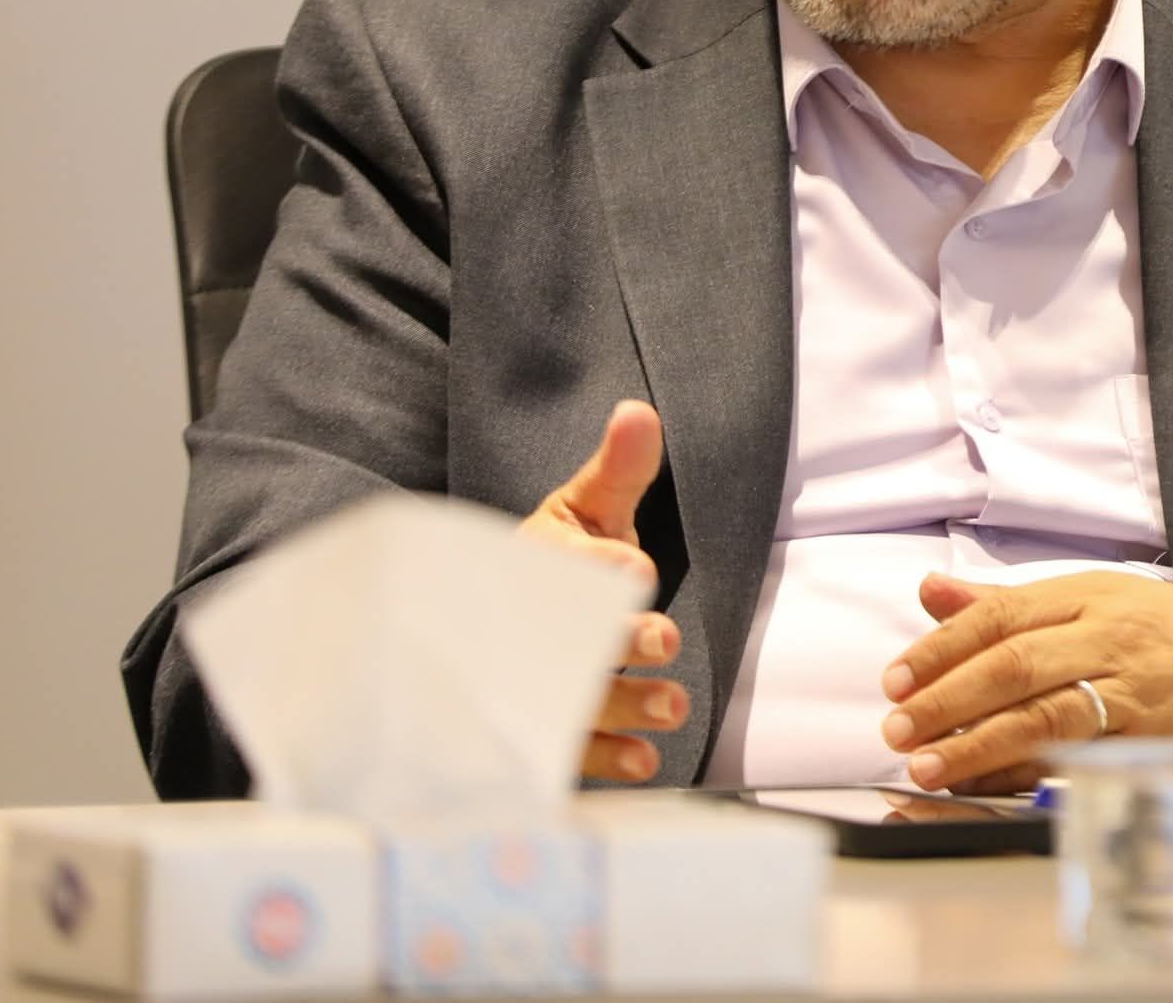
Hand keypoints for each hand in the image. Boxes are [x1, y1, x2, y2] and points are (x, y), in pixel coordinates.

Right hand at [518, 399, 689, 781]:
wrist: (499, 616)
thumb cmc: (556, 559)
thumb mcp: (585, 507)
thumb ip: (618, 470)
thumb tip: (640, 414)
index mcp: (531, 563)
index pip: (560, 566)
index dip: (598, 568)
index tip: (636, 568)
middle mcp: (523, 628)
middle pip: (565, 640)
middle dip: (616, 640)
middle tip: (661, 639)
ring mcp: (530, 684)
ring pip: (572, 701)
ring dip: (624, 704)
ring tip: (673, 704)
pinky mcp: (545, 731)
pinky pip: (570, 752)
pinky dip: (606, 758)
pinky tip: (645, 758)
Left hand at [878, 571, 1172, 794]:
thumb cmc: (1160, 626)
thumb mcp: (1088, 595)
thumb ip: (1004, 601)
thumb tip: (930, 592)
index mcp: (1084, 595)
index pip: (999, 616)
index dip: (940, 648)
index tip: (895, 679)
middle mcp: (1106, 638)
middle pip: (1014, 665)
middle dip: (947, 698)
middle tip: (897, 727)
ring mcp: (1131, 692)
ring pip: (1045, 715)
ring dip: (978, 744)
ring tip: (928, 766)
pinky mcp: (1151, 740)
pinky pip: (1079, 758)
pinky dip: (1027, 774)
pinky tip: (985, 785)